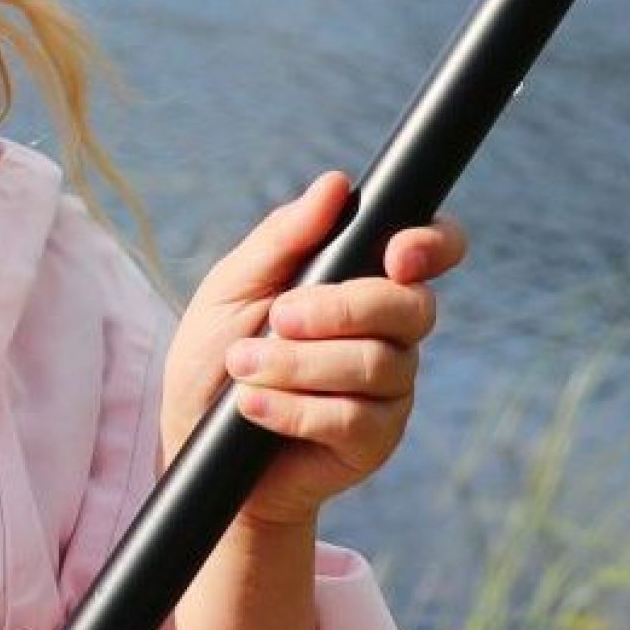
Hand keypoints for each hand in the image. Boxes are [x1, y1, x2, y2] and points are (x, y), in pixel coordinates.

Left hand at [164, 172, 459, 530]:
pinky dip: (295, 408)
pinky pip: (355, 418)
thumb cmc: (215, 356)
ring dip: (299, 363)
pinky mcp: (374, 440)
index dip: (432, 245)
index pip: (431, 250)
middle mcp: (389, 332)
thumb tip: (335, 184)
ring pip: (377, 363)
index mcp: (361, 280)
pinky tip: (253, 407)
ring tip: (243, 368)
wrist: (196, 444)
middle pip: (410, 306)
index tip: (396, 256)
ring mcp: (389, 389)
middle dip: (341, 308)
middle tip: (279, 317)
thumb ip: (283, 238)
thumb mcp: (233, 287)